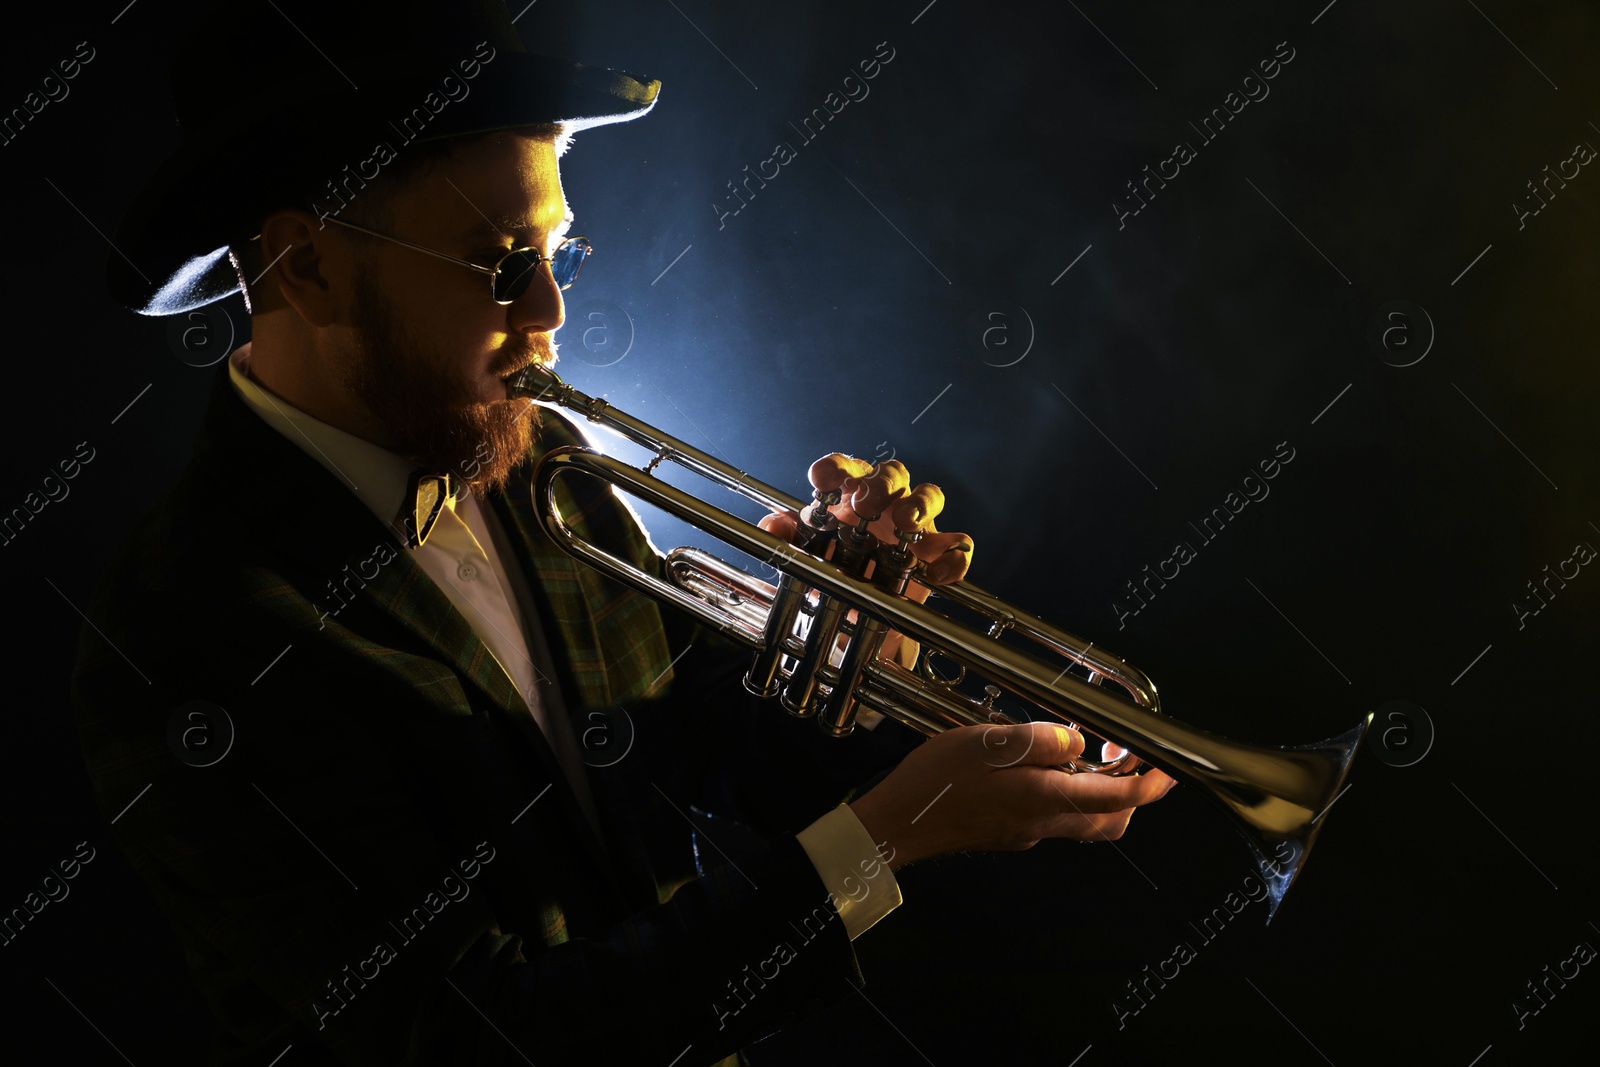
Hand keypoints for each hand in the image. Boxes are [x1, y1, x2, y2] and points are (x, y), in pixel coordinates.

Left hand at [758, 455, 973, 588]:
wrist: (852, 611)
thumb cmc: (830, 568)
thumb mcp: (802, 556)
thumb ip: (785, 538)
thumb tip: (773, 526)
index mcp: (849, 495)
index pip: (845, 469)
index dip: (834, 468)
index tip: (822, 480)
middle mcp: (885, 502)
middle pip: (893, 473)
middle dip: (881, 484)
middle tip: (866, 503)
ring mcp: (914, 526)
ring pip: (930, 495)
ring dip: (920, 504)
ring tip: (907, 522)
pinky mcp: (934, 554)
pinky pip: (957, 546)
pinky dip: (953, 557)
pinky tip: (936, 573)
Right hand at [848, 722, 1176, 870]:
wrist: (897, 825)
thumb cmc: (935, 782)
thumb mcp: (985, 744)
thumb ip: (1038, 740)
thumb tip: (1078, 742)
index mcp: (1043, 799)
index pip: (1116, 798)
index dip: (1149, 784)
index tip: (1168, 769)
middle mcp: (1042, 823)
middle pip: (1109, 821)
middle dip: (1132, 795)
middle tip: (1130, 758)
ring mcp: (1026, 833)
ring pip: (1084, 822)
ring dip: (1100, 795)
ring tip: (1089, 756)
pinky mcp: (1009, 834)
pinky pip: (1054, 819)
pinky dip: (1066, 797)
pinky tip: (1043, 771)